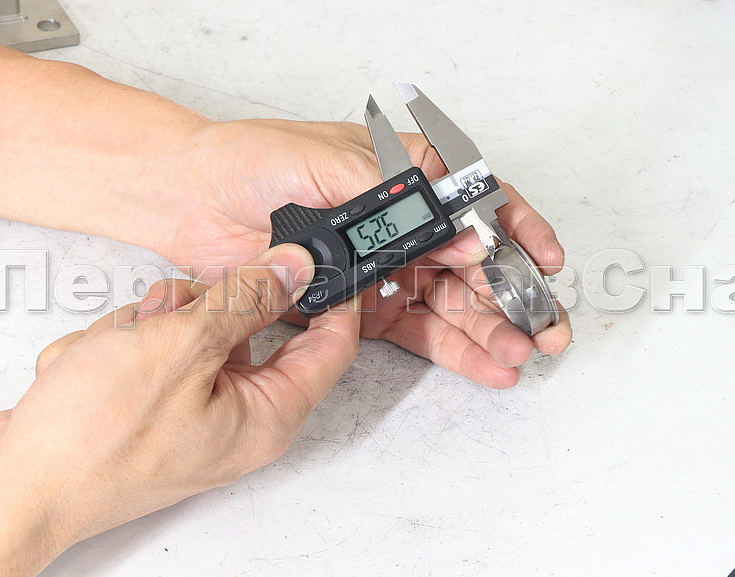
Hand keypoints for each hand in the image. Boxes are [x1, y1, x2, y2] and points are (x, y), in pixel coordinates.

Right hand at [0, 244, 359, 575]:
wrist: (12, 487)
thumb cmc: (93, 440)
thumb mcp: (182, 348)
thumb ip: (246, 302)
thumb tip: (294, 271)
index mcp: (265, 416)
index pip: (330, 349)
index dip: (333, 300)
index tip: (322, 260)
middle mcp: (235, 419)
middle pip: (249, 329)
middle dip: (205, 307)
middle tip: (172, 310)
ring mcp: (189, 413)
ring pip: (194, 331)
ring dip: (152, 324)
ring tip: (116, 347)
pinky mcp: (148, 407)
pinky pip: (153, 350)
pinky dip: (121, 346)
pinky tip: (92, 366)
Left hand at [150, 120, 571, 386]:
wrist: (188, 199)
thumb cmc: (249, 161)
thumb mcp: (318, 160)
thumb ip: (383, 194)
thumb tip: (448, 223)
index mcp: (404, 175)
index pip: (477, 201)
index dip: (518, 230)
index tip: (545, 260)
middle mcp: (404, 223)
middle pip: (476, 261)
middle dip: (514, 295)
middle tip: (544, 329)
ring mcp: (386, 267)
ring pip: (453, 303)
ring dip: (490, 330)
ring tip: (519, 356)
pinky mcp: (363, 307)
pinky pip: (416, 331)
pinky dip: (452, 350)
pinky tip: (485, 365)